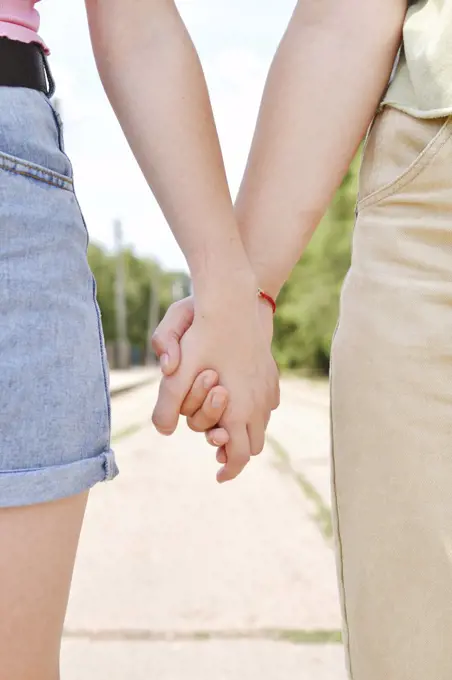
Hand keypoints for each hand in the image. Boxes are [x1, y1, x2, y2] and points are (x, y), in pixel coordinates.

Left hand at [151, 280, 278, 482]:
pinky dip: (255, 409)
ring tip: (226, 426)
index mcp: (239, 409)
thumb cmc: (202, 335)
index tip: (218, 475)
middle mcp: (259, 403)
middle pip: (256, 444)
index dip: (230, 470)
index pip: (241, 456)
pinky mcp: (270, 372)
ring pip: (263, 422)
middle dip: (238, 452)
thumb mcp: (177, 372)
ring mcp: (268, 387)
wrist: (233, 301)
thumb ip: (167, 406)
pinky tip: (239, 399)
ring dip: (247, 429)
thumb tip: (163, 431)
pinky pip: (268, 402)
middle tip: (219, 451)